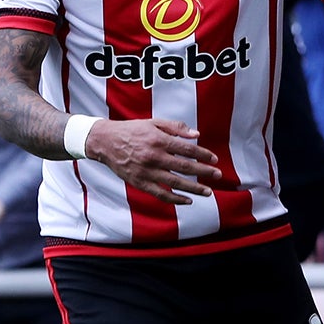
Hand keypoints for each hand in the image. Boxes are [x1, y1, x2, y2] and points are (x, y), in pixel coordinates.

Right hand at [83, 118, 221, 203]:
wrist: (105, 142)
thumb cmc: (131, 130)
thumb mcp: (153, 123)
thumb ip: (175, 127)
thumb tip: (196, 135)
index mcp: (158, 140)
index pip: (187, 149)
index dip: (203, 154)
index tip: (214, 159)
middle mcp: (154, 157)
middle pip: (185, 167)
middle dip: (204, 172)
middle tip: (218, 175)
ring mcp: (146, 171)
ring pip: (175, 182)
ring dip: (194, 188)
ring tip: (208, 192)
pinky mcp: (139, 182)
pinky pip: (160, 194)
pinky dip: (174, 199)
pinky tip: (187, 200)